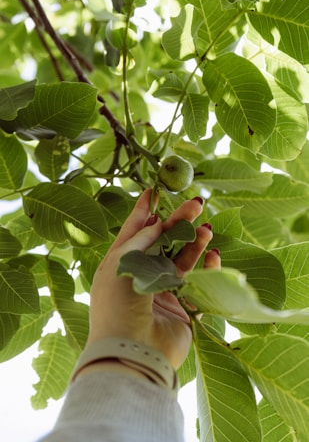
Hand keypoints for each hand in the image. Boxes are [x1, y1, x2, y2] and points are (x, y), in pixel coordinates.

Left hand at [87, 189, 220, 369]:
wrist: (132, 350)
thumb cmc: (118, 303)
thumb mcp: (122, 262)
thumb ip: (141, 239)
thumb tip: (155, 221)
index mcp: (120, 264)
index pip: (134, 231)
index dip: (145, 211)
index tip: (154, 191)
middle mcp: (140, 274)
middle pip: (163, 241)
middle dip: (179, 221)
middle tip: (197, 202)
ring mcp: (162, 290)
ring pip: (182, 258)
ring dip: (195, 241)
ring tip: (207, 228)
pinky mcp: (181, 305)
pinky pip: (198, 281)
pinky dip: (207, 267)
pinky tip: (214, 255)